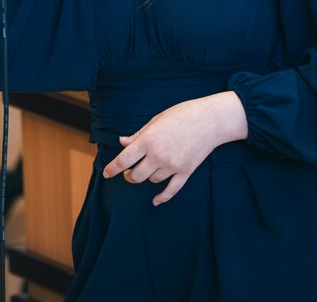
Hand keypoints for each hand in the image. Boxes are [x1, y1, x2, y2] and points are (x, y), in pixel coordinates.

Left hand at [101, 92, 247, 205]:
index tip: (106, 173)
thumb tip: (122, 142)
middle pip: (136, 175)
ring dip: (146, 178)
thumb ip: (138, 135)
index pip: (123, 160)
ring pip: (152, 180)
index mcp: (148, 141)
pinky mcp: (186, 172)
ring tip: (146, 170)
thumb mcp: (156, 120)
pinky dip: (162, 197)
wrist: (211, 120)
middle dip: (129, 175)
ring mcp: (173, 166)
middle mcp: (158, 156)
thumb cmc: (182, 114)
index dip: (112, 168)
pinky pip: (171, 190)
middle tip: (128, 172)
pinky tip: (155, 201)